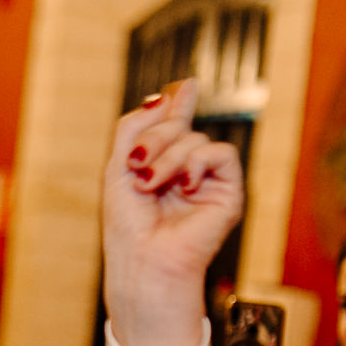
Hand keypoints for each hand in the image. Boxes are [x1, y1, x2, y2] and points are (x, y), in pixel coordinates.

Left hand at [102, 79, 244, 345]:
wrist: (142, 261)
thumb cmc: (127, 225)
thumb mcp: (117, 166)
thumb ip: (134, 127)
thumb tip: (164, 95)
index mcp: (160, 165)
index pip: (173, 125)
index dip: (178, 103)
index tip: (185, 85)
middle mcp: (186, 171)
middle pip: (176, 126)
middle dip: (154, 138)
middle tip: (136, 163)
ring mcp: (207, 181)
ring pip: (195, 138)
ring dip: (167, 157)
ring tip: (150, 184)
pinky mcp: (228, 193)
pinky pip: (221, 154)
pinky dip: (198, 162)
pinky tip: (184, 183)